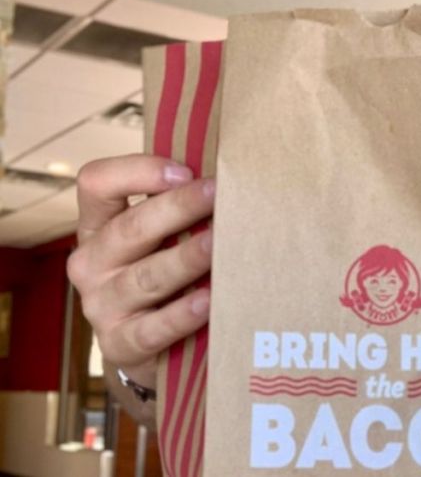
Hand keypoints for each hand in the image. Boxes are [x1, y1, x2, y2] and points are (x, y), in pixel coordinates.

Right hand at [68, 155, 214, 389]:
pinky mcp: (120, 344)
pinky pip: (153, 328)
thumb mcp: (157, 240)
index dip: (138, 171)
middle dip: (179, 208)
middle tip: (219, 194)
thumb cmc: (160, 276)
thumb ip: (175, 210)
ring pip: (146, 276)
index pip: (97, 184)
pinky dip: (183, 314)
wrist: (144, 346)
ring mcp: (102, 305)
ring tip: (219, 243)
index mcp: (98, 227)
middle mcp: (92, 263)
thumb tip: (231, 176)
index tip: (185, 170)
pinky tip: (209, 300)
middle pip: (131, 228)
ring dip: (186, 258)